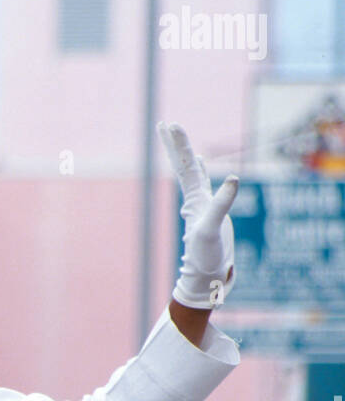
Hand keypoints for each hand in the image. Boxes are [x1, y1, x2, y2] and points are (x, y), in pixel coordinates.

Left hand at [158, 121, 237, 309]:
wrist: (206, 276)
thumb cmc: (206, 255)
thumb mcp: (212, 229)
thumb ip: (221, 205)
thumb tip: (234, 179)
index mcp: (193, 199)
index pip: (185, 165)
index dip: (178, 145)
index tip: (170, 124)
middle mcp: (194, 198)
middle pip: (184, 165)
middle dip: (176, 145)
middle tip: (166, 124)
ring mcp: (202, 204)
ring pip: (193, 173)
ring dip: (188, 155)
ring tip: (181, 138)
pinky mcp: (211, 211)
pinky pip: (206, 184)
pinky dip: (204, 171)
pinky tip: (203, 162)